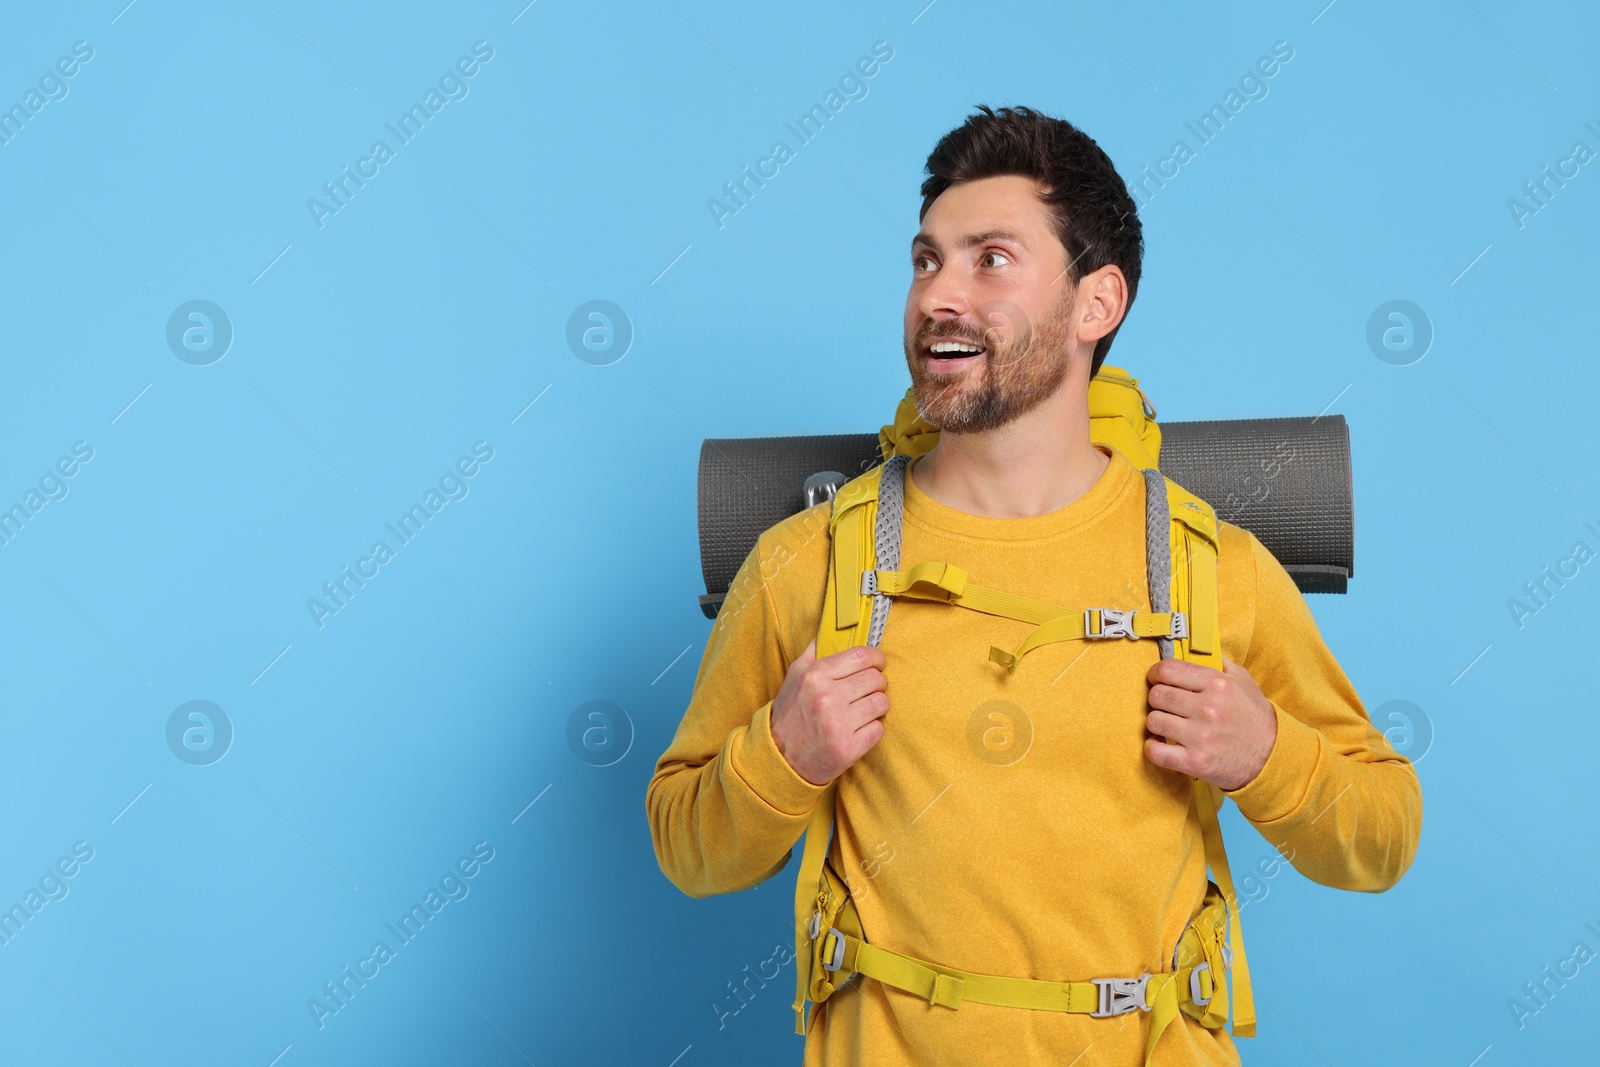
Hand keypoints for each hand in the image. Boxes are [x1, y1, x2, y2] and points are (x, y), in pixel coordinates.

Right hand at [770, 638, 888, 785]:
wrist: (779, 758)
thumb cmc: (789, 713)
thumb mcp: (794, 676)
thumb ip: (814, 651)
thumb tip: (832, 628)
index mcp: (815, 676)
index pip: (861, 656)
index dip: (876, 658)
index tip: (877, 663)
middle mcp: (827, 698)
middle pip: (876, 679)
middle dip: (876, 683)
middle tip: (866, 690)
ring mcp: (839, 724)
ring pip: (882, 703)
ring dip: (877, 706)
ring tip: (863, 710)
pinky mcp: (849, 748)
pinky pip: (879, 729)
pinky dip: (872, 728)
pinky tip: (858, 729)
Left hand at [1143, 656, 1276, 791]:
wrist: (1273, 759)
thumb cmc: (1257, 721)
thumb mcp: (1247, 685)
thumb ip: (1224, 666)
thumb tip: (1205, 652)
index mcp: (1218, 684)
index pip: (1168, 669)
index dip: (1156, 673)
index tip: (1157, 679)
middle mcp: (1208, 708)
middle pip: (1157, 695)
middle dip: (1157, 699)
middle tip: (1166, 705)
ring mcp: (1201, 736)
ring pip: (1153, 721)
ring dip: (1157, 723)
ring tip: (1168, 725)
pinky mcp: (1195, 761)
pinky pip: (1155, 751)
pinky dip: (1153, 748)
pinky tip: (1162, 745)